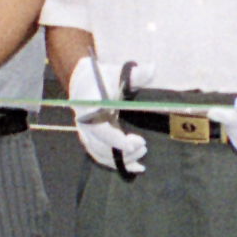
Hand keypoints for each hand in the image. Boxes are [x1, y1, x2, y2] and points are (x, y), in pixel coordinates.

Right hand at [67, 54, 146, 179]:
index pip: (100, 129)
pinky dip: (118, 164)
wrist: (84, 82)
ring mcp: (86, 134)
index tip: (136, 143)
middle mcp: (85, 124)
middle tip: (144, 146)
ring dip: (122, 159)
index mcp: (90, 107)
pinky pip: (102, 157)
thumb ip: (136, 74)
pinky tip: (136, 167)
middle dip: (123, 151)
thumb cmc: (103, 77)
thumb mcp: (119, 73)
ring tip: (143, 153)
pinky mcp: (91, 140)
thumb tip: (153, 68)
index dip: (117, 140)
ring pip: (101, 155)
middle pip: (101, 146)